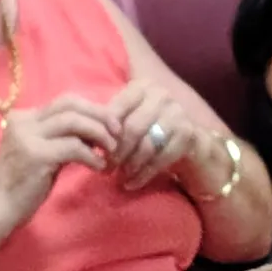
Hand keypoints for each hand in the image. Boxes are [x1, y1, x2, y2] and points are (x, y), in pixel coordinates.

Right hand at [0, 98, 119, 226]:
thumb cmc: (21, 185)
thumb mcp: (41, 153)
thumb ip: (62, 138)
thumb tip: (96, 129)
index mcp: (24, 117)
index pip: (65, 101)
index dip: (92, 110)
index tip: (110, 126)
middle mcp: (23, 121)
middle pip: (70, 103)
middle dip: (99, 115)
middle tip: (118, 133)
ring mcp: (28, 136)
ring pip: (74, 121)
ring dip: (99, 134)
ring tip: (111, 151)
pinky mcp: (37, 155)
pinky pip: (74, 147)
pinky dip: (92, 155)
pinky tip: (99, 168)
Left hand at [100, 80, 234, 195]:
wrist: (186, 139)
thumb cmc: (147, 127)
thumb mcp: (128, 117)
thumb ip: (109, 122)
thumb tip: (84, 137)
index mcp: (141, 86)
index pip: (116, 108)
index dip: (104, 131)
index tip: (96, 150)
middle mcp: (161, 95)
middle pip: (132, 128)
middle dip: (116, 152)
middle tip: (105, 168)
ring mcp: (177, 113)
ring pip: (146, 145)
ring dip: (130, 165)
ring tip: (119, 177)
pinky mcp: (187, 134)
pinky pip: (161, 158)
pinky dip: (143, 174)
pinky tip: (131, 184)